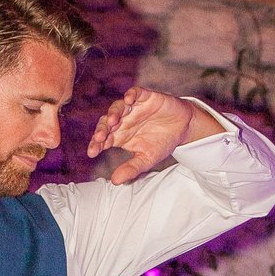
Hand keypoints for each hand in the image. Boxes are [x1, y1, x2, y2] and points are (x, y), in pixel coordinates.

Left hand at [86, 88, 200, 184]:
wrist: (182, 128)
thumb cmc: (162, 143)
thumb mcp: (147, 159)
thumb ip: (131, 169)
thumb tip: (115, 182)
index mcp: (120, 136)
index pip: (103, 139)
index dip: (96, 144)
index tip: (92, 153)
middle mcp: (123, 120)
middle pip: (106, 122)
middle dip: (102, 129)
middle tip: (99, 138)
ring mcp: (133, 108)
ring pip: (118, 107)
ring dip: (114, 113)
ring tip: (113, 121)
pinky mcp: (145, 97)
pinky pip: (135, 92)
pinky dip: (131, 95)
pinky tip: (129, 100)